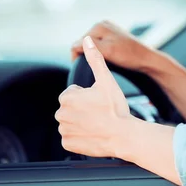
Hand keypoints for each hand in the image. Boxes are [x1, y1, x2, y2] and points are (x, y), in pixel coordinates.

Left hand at [56, 36, 131, 157]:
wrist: (124, 136)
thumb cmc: (116, 109)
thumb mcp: (106, 80)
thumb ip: (95, 59)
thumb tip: (86, 40)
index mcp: (67, 97)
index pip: (73, 93)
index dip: (87, 95)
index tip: (99, 101)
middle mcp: (61, 114)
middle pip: (71, 107)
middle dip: (82, 108)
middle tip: (100, 112)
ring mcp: (64, 130)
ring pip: (71, 122)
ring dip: (81, 122)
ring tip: (98, 122)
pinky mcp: (68, 144)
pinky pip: (71, 137)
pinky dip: (80, 136)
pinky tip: (93, 133)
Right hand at [71, 21, 153, 71]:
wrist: (147, 59)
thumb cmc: (129, 56)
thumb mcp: (108, 51)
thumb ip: (90, 46)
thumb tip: (74, 44)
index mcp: (99, 26)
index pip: (78, 43)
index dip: (78, 57)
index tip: (84, 68)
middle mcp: (102, 24)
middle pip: (84, 43)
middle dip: (86, 54)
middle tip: (95, 67)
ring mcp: (108, 29)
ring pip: (91, 45)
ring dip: (93, 54)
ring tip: (101, 63)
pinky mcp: (112, 35)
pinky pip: (99, 45)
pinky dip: (99, 52)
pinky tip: (107, 59)